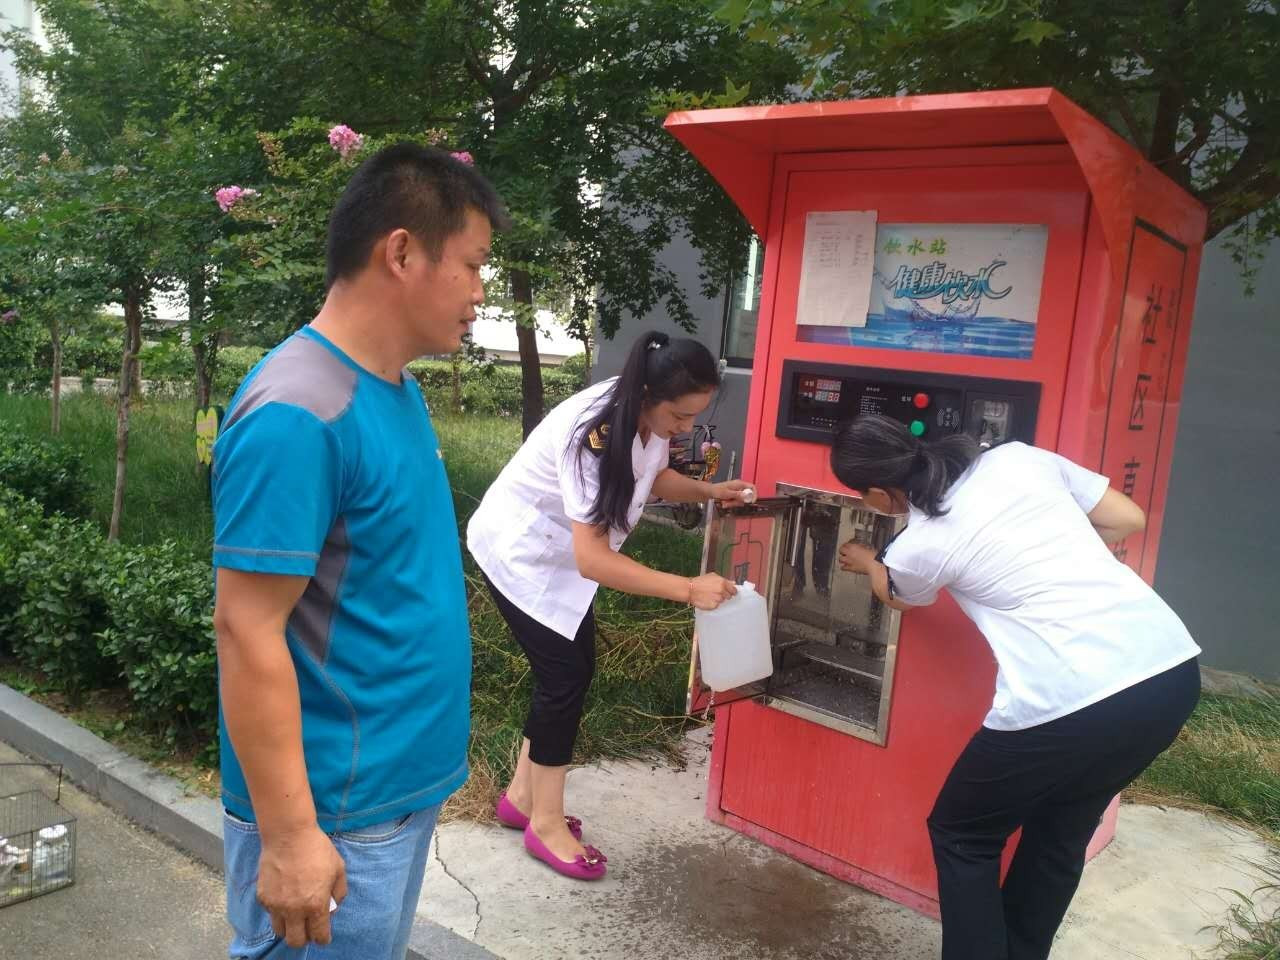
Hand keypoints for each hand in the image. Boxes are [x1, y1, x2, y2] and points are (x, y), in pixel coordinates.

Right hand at [257, 823, 346, 947]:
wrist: (289, 834)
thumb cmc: (317, 849)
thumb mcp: (339, 868)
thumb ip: (339, 892)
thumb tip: (332, 907)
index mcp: (315, 905)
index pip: (318, 936)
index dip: (323, 938)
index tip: (323, 936)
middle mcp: (294, 910)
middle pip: (295, 942)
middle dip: (304, 938)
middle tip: (308, 927)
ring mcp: (276, 905)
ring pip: (280, 931)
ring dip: (289, 927)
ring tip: (295, 914)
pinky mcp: (263, 897)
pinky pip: (270, 914)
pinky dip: (278, 911)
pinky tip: (284, 896)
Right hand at [689, 573, 737, 609]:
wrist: (690, 589)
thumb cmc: (700, 581)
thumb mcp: (712, 576)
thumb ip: (724, 580)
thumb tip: (733, 583)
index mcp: (723, 583)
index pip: (734, 590)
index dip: (732, 591)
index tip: (730, 592)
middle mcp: (722, 591)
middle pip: (729, 596)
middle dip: (724, 595)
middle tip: (716, 592)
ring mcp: (718, 599)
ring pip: (722, 601)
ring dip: (718, 599)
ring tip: (710, 595)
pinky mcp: (714, 606)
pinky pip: (716, 606)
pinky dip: (713, 604)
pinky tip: (707, 600)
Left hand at [709, 480, 755, 506]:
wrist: (708, 492)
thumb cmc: (716, 490)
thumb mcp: (727, 493)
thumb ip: (737, 495)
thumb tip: (747, 496)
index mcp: (739, 483)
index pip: (752, 487)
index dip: (754, 494)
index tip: (752, 502)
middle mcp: (739, 487)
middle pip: (746, 496)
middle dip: (738, 502)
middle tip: (731, 503)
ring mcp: (736, 492)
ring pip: (740, 501)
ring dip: (733, 504)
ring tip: (724, 503)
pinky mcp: (733, 496)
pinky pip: (735, 502)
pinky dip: (730, 504)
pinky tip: (724, 503)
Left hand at [838, 541, 875, 575]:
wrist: (874, 565)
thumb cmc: (873, 556)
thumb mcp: (867, 547)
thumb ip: (861, 546)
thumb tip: (859, 546)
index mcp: (853, 547)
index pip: (845, 544)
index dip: (846, 545)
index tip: (848, 545)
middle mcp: (849, 553)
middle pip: (841, 550)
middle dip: (842, 550)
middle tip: (845, 551)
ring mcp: (848, 561)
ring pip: (840, 559)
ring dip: (842, 558)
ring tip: (844, 558)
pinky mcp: (850, 568)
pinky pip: (842, 567)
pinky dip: (843, 567)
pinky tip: (845, 566)